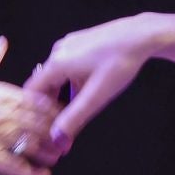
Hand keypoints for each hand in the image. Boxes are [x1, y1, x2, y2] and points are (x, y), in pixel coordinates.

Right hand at [0, 38, 61, 174]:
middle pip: (42, 125)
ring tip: (55, 158)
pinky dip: (32, 174)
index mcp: (1, 94)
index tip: (63, 116)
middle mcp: (4, 114)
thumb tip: (1, 43)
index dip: (55, 111)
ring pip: (33, 145)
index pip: (40, 101)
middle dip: (57, 134)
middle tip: (65, 141)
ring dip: (49, 153)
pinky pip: (15, 167)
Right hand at [23, 13, 164, 150]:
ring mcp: (69, 44)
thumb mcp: (97, 95)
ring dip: (64, 94)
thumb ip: (75, 118)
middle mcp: (58, 51)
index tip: (45, 127)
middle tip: (64, 123)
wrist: (141, 35)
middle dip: (52, 104)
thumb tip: (58, 138)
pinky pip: (68, 66)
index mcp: (57, 63)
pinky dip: (72, 81)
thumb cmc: (120, 62)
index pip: (32, 91)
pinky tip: (89, 89)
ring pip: (57, 75)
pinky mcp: (80, 42)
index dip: (36, 111)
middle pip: (44, 83)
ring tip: (79, 108)